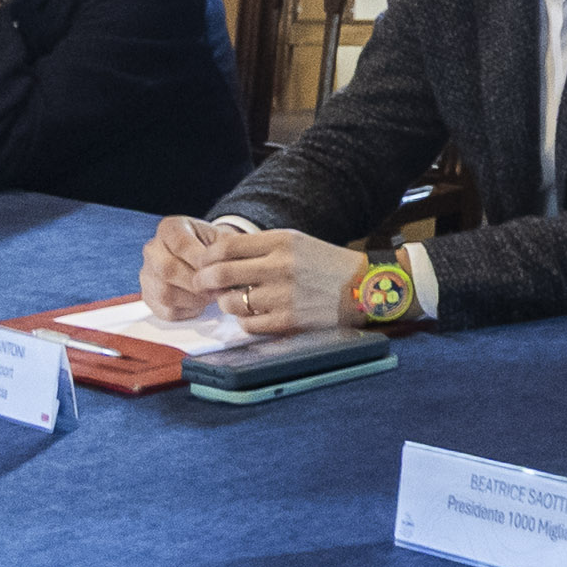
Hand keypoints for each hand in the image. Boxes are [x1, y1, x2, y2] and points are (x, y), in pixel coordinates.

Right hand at [138, 212, 221, 316]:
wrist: (205, 258)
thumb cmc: (213, 247)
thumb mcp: (222, 238)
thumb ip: (226, 249)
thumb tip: (229, 267)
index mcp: (169, 228)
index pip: (180, 245)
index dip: (199, 260)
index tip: (217, 269)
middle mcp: (153, 249)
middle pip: (167, 270)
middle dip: (196, 283)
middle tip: (217, 288)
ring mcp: (147, 274)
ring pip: (165, 293)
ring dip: (193, 299)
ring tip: (211, 295)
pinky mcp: (149, 297)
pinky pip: (166, 310)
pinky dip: (187, 310)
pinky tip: (200, 303)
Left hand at [169, 219, 353, 336]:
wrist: (364, 287)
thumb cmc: (324, 264)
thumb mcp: (295, 242)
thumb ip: (258, 248)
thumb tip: (215, 261)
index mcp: (281, 241)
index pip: (225, 246)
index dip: (206, 257)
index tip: (204, 265)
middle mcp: (280, 266)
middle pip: (220, 274)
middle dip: (204, 281)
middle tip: (203, 286)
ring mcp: (284, 296)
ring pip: (231, 303)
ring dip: (227, 303)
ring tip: (236, 300)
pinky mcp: (289, 321)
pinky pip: (248, 325)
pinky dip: (247, 321)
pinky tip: (257, 314)